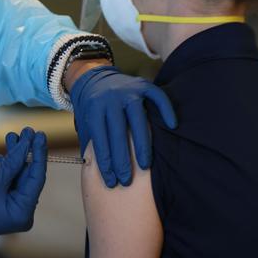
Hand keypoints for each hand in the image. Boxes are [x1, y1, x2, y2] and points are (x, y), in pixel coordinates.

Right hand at [0, 128, 47, 244]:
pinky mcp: (6, 203)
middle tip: (27, 131)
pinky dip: (7, 168)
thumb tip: (27, 143)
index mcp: (24, 211)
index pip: (37, 178)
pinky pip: (11, 182)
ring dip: (15, 157)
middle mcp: (24, 211)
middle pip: (28, 176)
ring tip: (12, 136)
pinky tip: (3, 155)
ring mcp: (15, 207)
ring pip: (19, 176)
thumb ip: (13, 162)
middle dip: (25, 152)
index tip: (39, 135)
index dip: (38, 155)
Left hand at [70, 66, 176, 187]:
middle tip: (126, 180)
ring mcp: (128, 90)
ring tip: (145, 166)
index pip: (100, 139)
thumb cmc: (92, 107)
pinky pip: (158, 97)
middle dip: (122, 160)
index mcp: (94, 107)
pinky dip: (166, 110)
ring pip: (138, 119)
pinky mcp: (143, 84)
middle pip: (118, 133)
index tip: (110, 180)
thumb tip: (92, 168)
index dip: (105, 161)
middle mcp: (110, 98)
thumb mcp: (85, 120)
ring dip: (142, 145)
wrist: (94, 77)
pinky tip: (172, 125)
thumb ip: (90, 139)